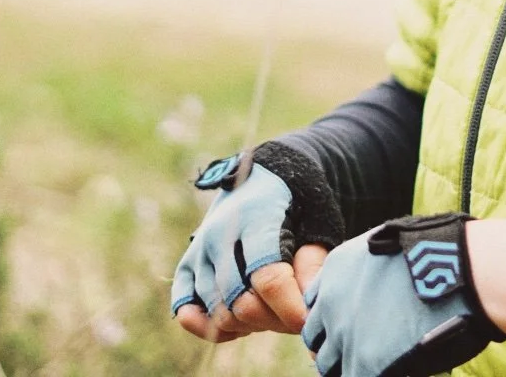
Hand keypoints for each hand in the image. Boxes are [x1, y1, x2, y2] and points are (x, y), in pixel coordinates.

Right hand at [171, 149, 340, 340]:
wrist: (266, 178)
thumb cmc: (299, 202)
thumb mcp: (319, 219)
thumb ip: (314, 261)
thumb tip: (308, 308)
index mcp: (255, 218)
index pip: (268, 278)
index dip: (291, 308)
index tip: (309, 321)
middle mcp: (218, 235)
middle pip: (241, 302)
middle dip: (274, 320)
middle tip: (296, 316)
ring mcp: (198, 251)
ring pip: (218, 312)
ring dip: (251, 324)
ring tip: (274, 309)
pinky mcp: (186, 265)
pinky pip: (187, 310)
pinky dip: (212, 327)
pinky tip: (240, 324)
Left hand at [301, 213, 505, 376]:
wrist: (458, 269)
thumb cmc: (439, 251)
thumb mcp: (389, 244)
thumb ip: (369, 265)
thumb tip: (378, 281)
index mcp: (335, 270)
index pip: (315, 304)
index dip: (333, 317)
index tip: (350, 324)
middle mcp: (331, 303)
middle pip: (316, 337)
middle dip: (334, 344)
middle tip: (360, 350)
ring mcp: (345, 336)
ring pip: (329, 364)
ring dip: (348, 365)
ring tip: (377, 363)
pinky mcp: (364, 364)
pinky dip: (368, 373)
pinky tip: (391, 370)